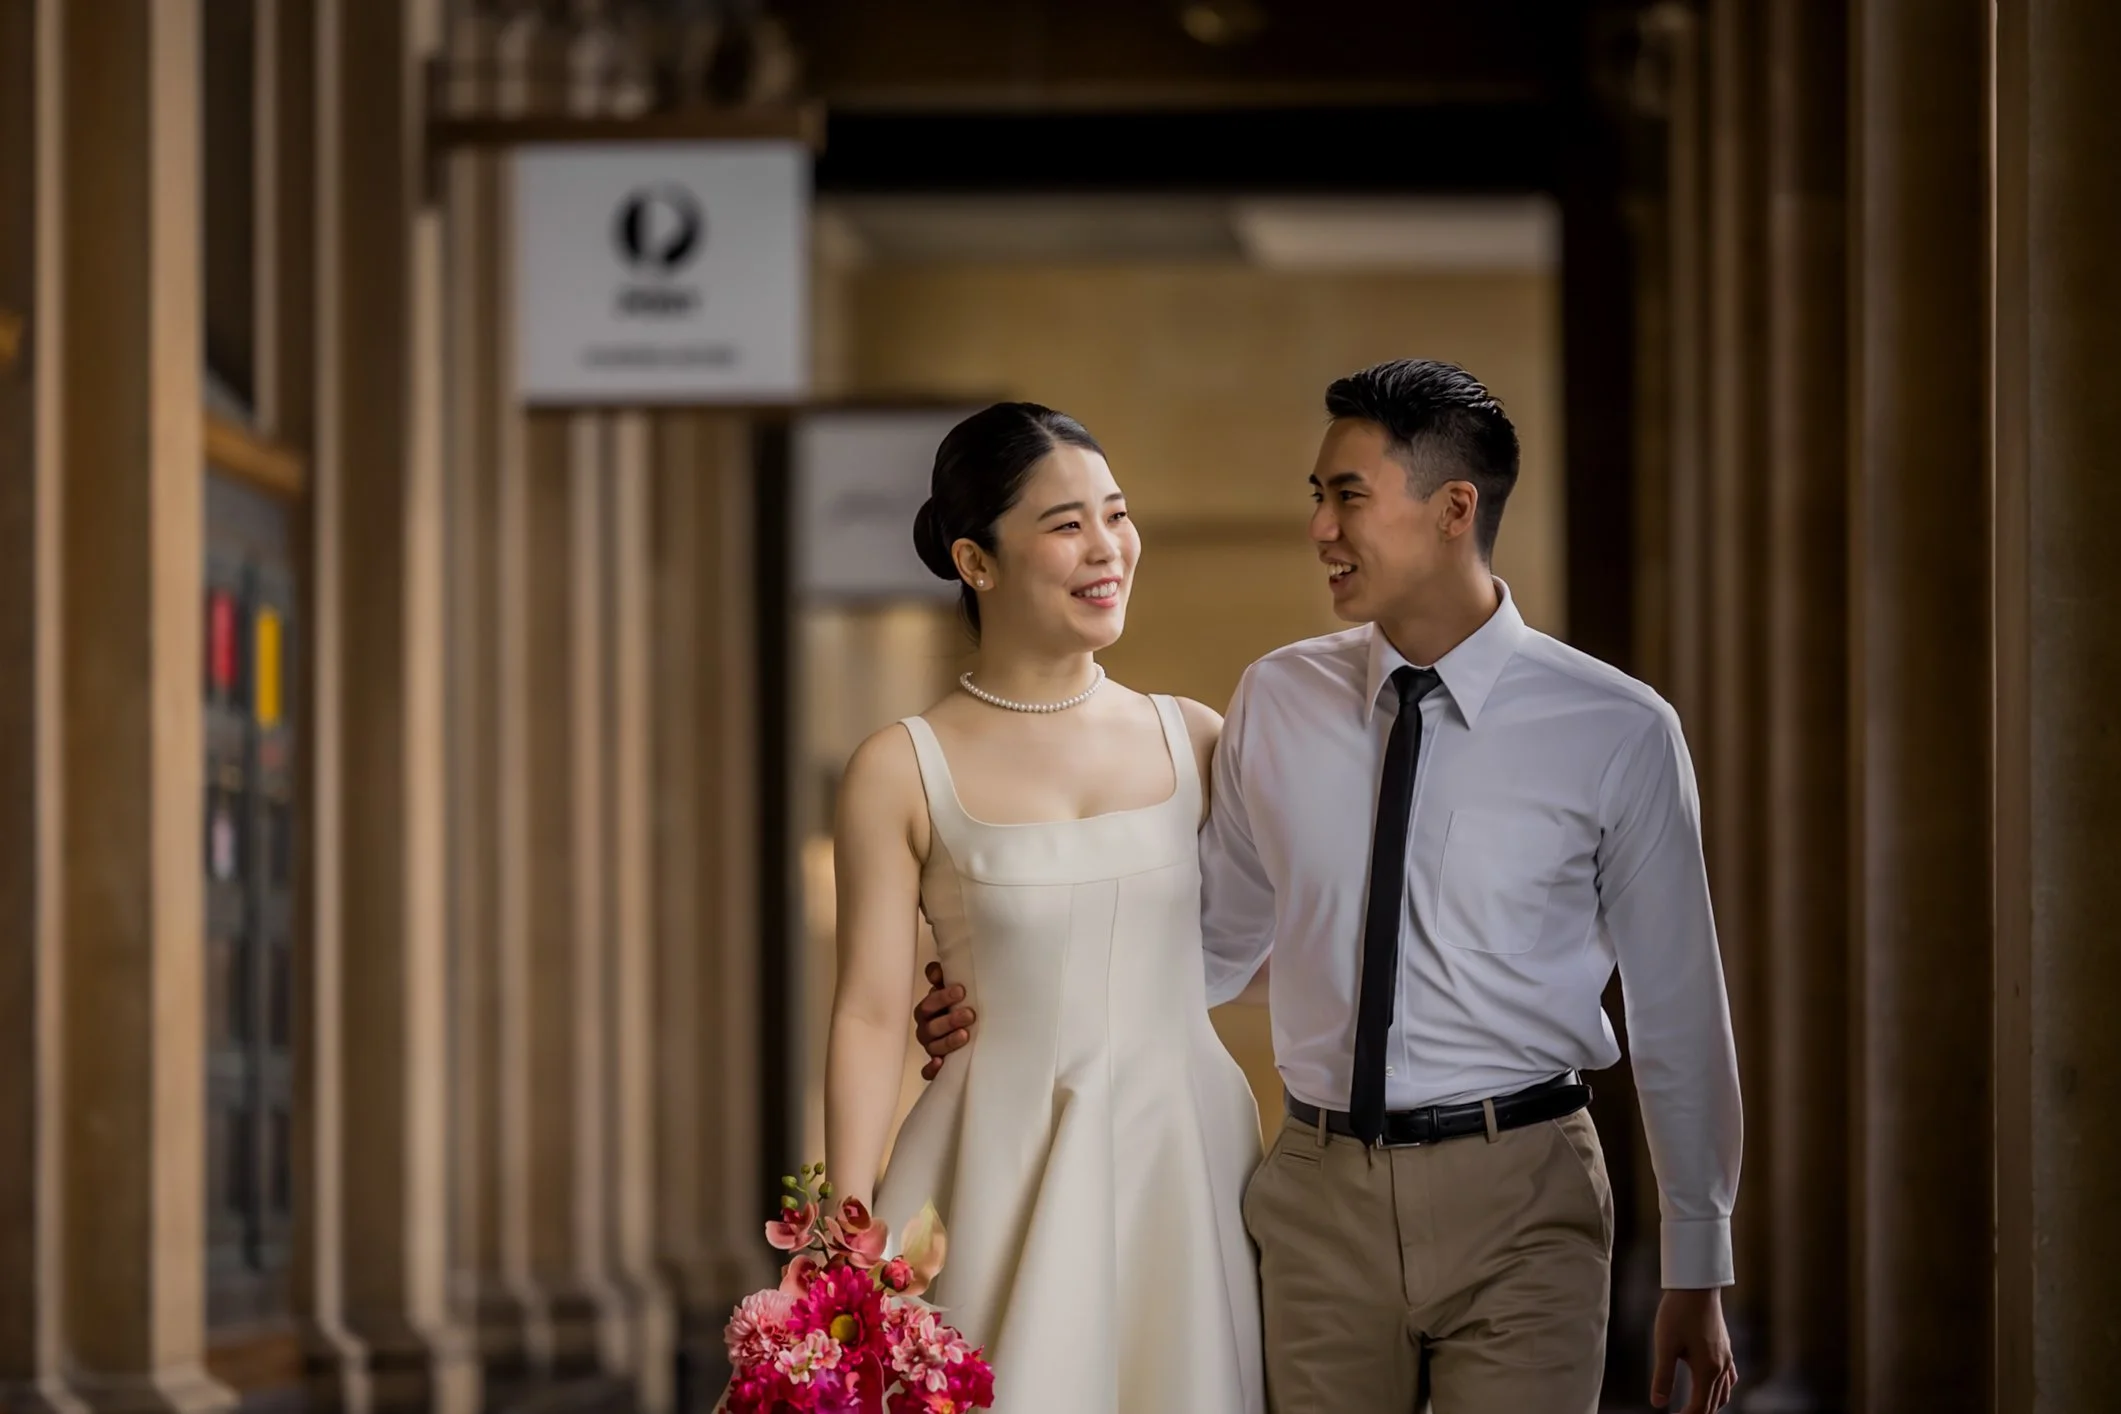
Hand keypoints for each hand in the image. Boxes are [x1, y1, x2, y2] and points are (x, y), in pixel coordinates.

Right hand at [913, 962, 974, 1080]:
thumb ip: (944, 977)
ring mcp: (931, 1047)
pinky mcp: (935, 1067)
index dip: (942, 997)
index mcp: (929, 1009)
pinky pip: (927, 1071)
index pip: (930, 1003)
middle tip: (970, 1014)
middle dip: (950, 1019)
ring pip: (933, 1047)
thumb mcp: (954, 990)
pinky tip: (941, 1063)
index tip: (961, 990)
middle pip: (931, 1025)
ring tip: (965, 1035)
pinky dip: (932, 1069)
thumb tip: (937, 971)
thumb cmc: (960, 1007)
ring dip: (947, 1041)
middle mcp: (927, 1028)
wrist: (971, 1027)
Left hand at [1652, 1288, 1735, 1412]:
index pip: (1701, 1406)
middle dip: (1699, 1413)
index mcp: (1707, 1370)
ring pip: (1724, 1391)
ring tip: (1696, 1408)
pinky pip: (1729, 1377)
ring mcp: (1727, 1356)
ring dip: (1711, 1404)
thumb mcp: (1665, 1345)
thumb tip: (1657, 1403)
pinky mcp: (1726, 1346)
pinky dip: (1721, 1388)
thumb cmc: (1678, 1312)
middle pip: (1714, 1402)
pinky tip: (1711, 1385)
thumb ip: (1662, 1376)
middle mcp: (1722, 1366)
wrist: (1697, 1286)